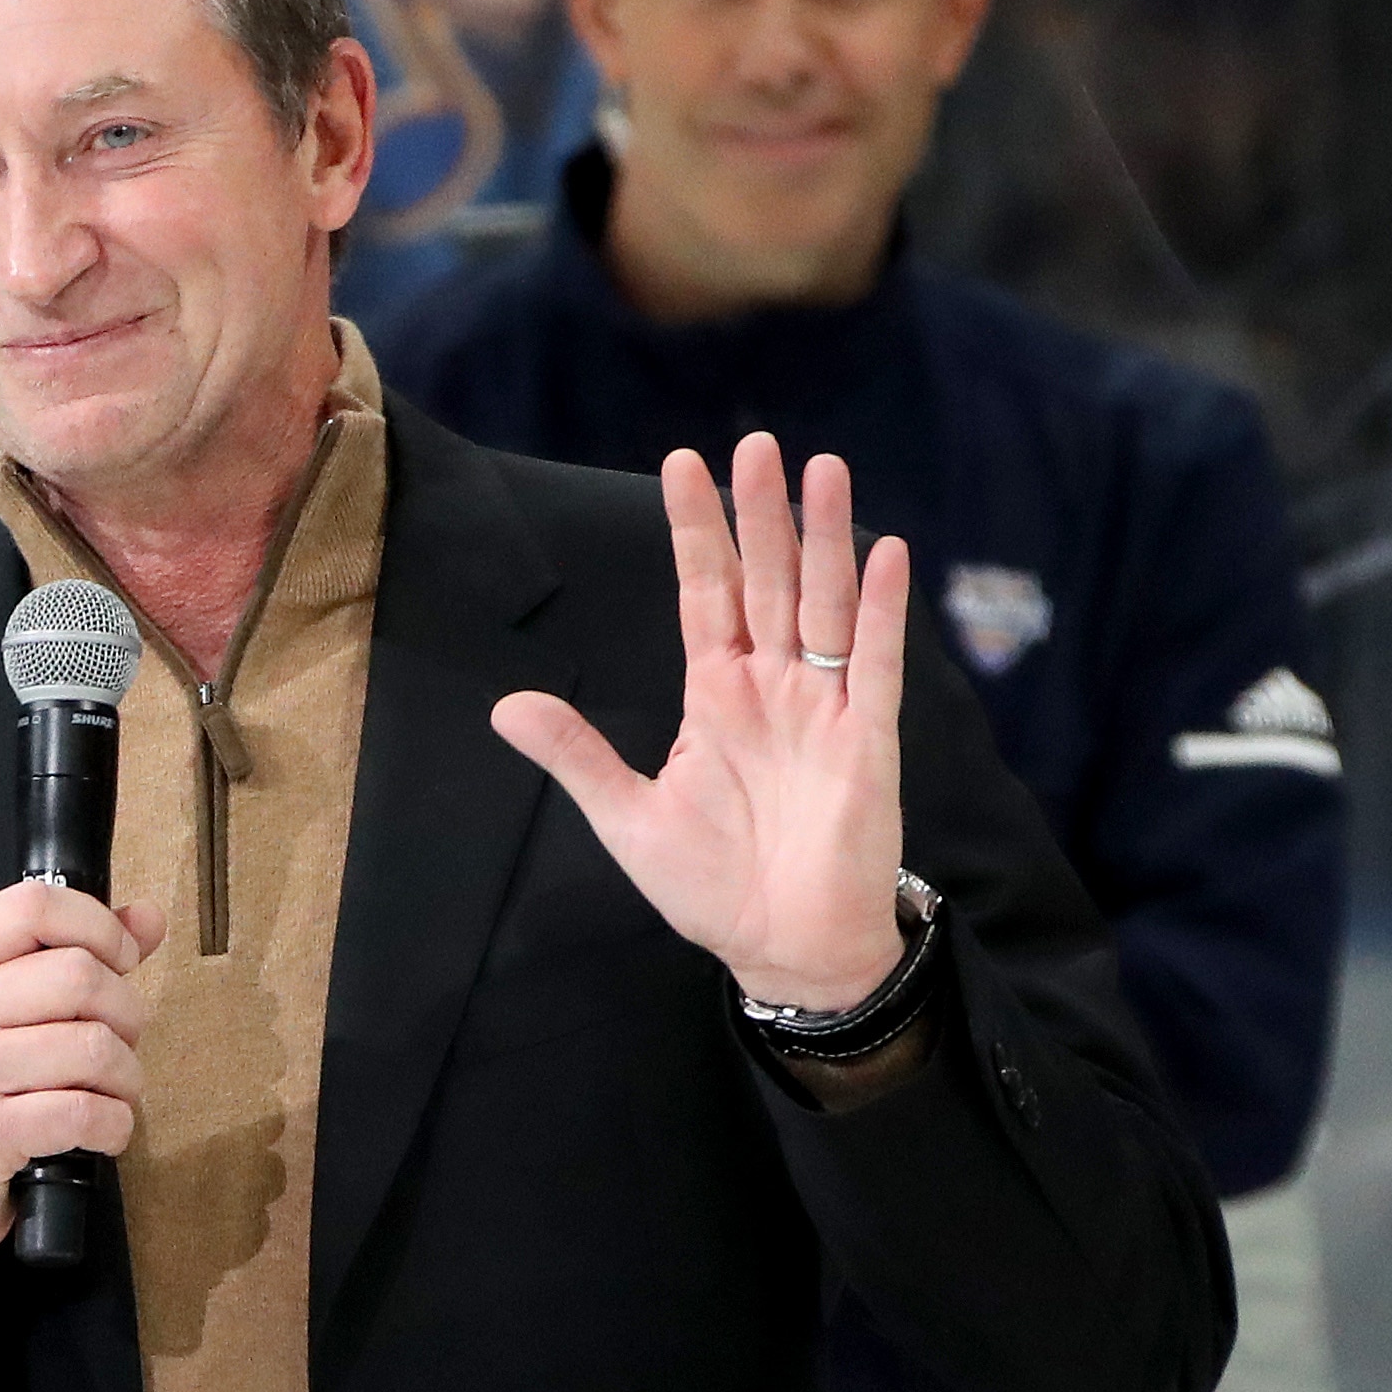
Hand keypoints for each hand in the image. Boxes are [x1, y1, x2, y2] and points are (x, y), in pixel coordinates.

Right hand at [0, 880, 168, 1265]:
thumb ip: (70, 954)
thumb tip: (146, 918)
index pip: (35, 904)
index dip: (99, 927)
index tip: (121, 960)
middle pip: (80, 976)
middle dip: (126, 1015)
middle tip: (118, 1043)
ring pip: (94, 1046)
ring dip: (126, 1077)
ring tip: (110, 1091)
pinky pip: (85, 1112)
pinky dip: (115, 1125)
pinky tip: (101, 1129)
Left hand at [491, 433, 911, 1012]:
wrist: (782, 950)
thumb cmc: (712, 886)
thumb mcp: (628, 817)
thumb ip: (577, 755)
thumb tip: (505, 706)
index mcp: (715, 696)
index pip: (704, 594)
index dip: (696, 532)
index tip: (681, 462)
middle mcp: (771, 688)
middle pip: (766, 581)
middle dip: (761, 513)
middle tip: (757, 442)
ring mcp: (823, 708)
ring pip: (823, 604)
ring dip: (825, 539)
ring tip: (823, 468)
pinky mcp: (868, 742)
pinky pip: (876, 664)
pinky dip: (880, 610)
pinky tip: (887, 551)